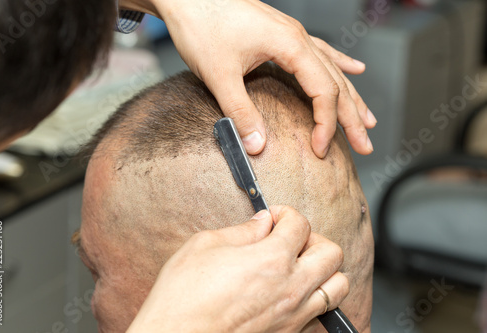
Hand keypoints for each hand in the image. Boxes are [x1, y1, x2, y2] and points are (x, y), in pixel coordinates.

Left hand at [120, 0, 376, 157]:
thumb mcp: (219, 75)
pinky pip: (321, 52)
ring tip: (367, 119)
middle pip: (336, 82)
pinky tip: (354, 69)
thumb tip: (258, 146)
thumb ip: (240, 112)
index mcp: (290, 46)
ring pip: (332, 69)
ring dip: (351, 96)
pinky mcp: (281, 34)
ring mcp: (292, 34)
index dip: (326, 124)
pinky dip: (339, 64)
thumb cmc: (201, 25)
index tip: (321, 149)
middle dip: (352, 116)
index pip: (323, 92)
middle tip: (365, 144)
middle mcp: (298, 38)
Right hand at [127, 206, 348, 331]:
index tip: (274, 217)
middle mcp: (291, 288)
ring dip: (322, 270)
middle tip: (289, 240)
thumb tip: (263, 222)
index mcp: (271, 260)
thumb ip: (242, 231)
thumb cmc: (182, 296)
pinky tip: (289, 293)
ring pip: (337, 286)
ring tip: (297, 267)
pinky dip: (314, 298)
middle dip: (313, 239)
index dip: (286, 213)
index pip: (301, 224)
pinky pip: (320, 313)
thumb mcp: (205, 246)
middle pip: (332, 253)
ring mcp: (293, 316)